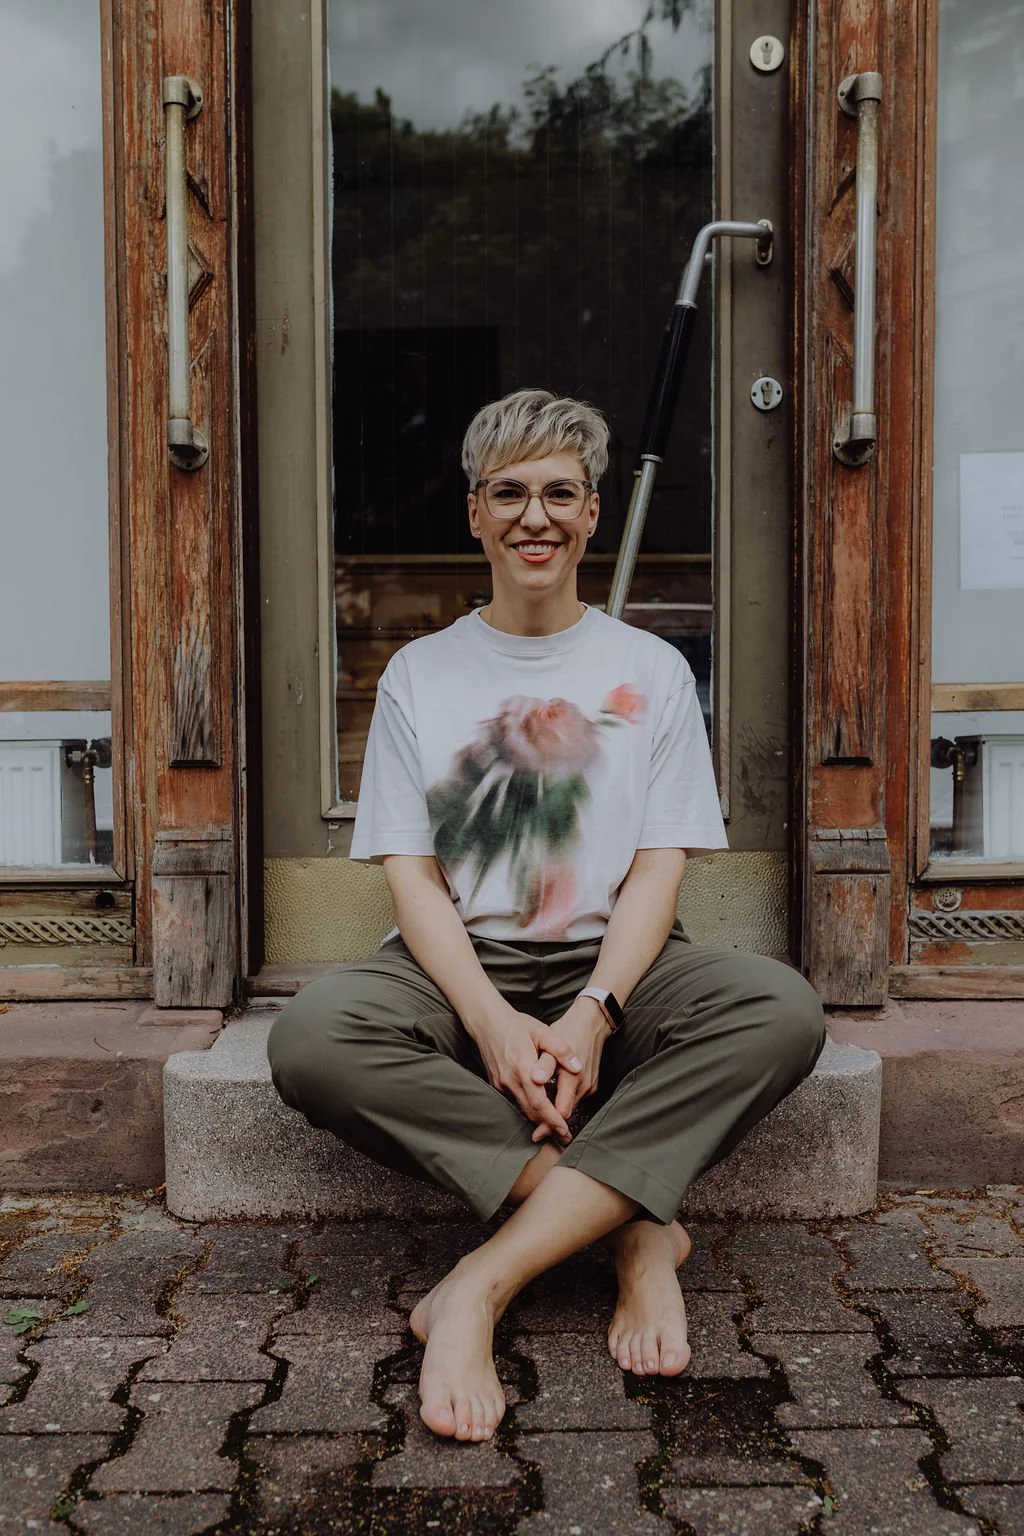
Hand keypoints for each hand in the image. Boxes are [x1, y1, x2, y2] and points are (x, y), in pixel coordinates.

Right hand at [468, 1005, 583, 1143]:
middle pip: (531, 1111)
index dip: (553, 1119)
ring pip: (522, 1108)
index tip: (565, 1130)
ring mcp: (501, 1084)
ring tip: (555, 1126)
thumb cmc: (516, 1025)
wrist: (487, 1022)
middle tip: (565, 1135)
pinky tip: (540, 1109)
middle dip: (548, 1125)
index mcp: (523, 1068)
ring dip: (538, 1119)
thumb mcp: (542, 1031)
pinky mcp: (497, 1083)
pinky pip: (515, 1100)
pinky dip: (528, 1107)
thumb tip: (577, 1067)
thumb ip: (561, 1049)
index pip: (540, 1103)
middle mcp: (510, 1080)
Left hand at [530, 997, 610, 1142]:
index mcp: (572, 1076)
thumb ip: (544, 1063)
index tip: (536, 1133)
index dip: (548, 1123)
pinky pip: (575, 1098)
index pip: (560, 1111)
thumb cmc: (568, 1030)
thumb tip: (536, 1079)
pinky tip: (552, 1103)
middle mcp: (584, 1085)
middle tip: (535, 1134)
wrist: (592, 1022)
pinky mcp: (592, 1084)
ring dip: (557, 1114)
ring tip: (540, 1121)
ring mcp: (590, 1085)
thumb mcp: (550, 1041)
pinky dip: (563, 1103)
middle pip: (566, 1113)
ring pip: (571, 1106)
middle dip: (550, 1124)